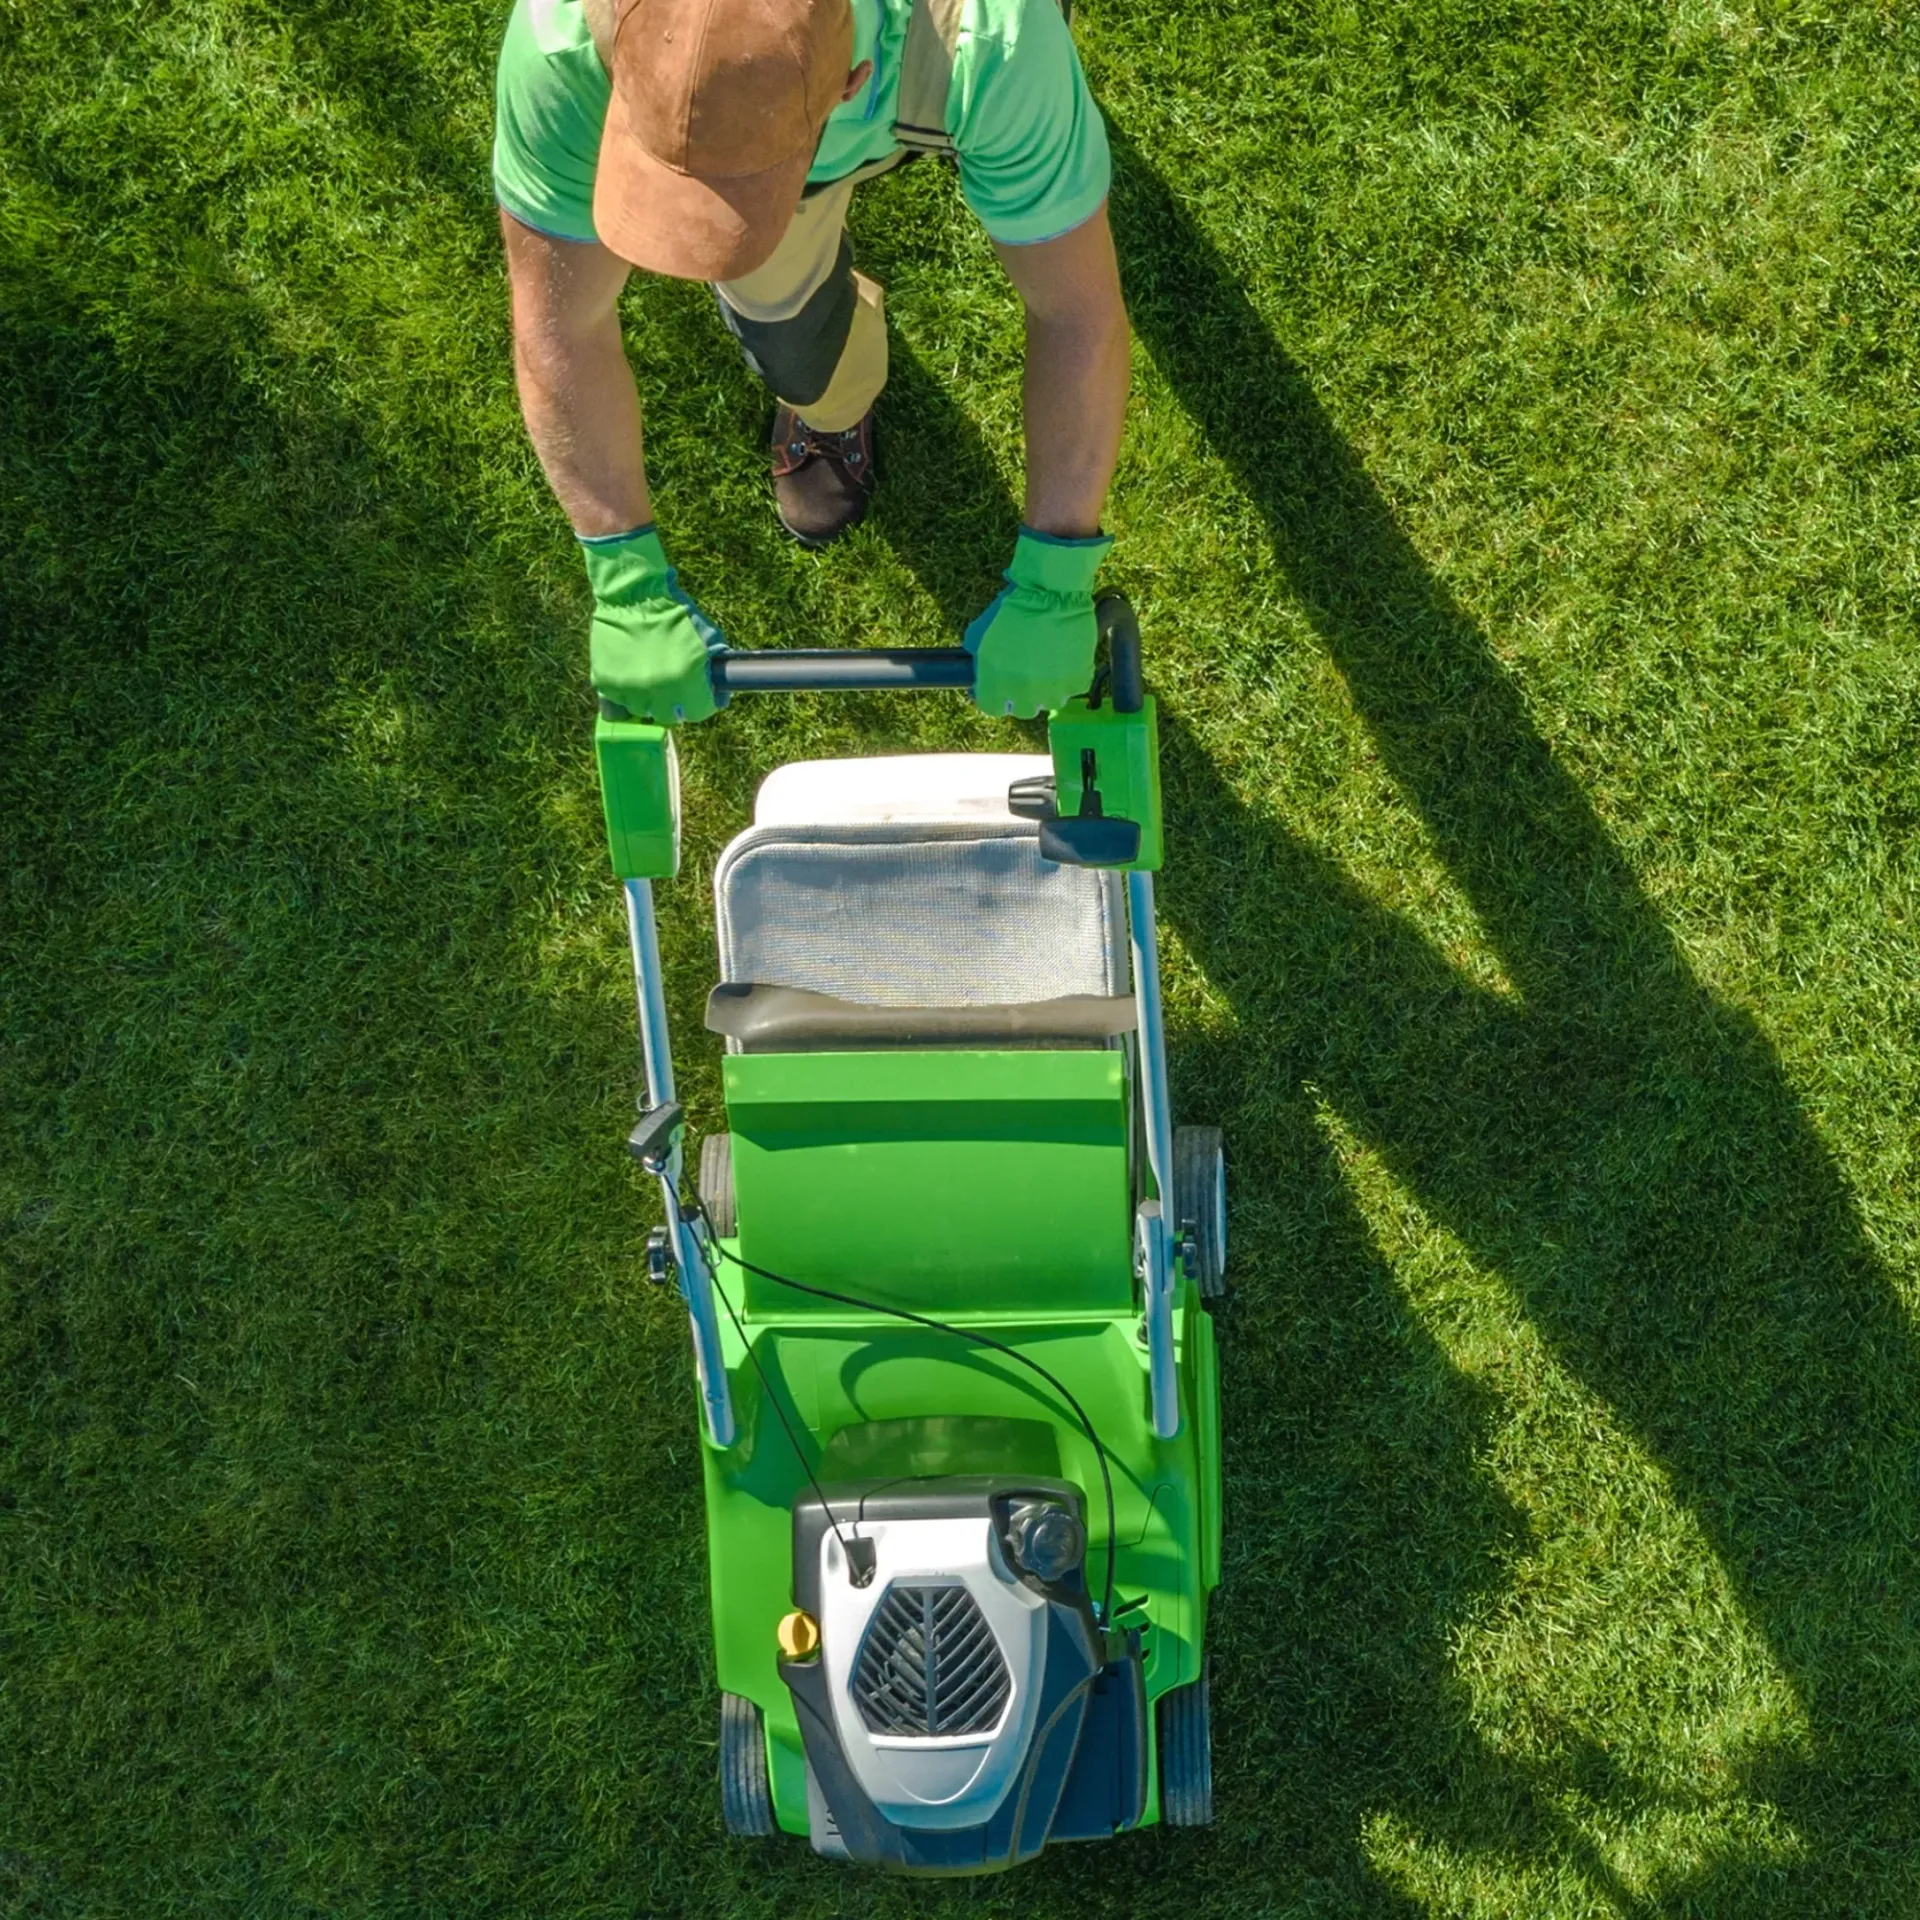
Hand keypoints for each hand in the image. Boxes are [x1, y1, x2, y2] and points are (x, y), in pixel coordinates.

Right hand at [580, 525, 723, 725]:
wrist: (633, 593)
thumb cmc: (674, 612)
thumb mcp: (708, 636)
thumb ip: (715, 665)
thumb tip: (720, 685)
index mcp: (686, 680)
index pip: (699, 711)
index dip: (706, 702)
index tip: (705, 694)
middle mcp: (658, 690)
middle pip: (671, 716)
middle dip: (678, 703)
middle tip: (678, 687)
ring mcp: (629, 688)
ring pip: (643, 711)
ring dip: (650, 700)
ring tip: (653, 679)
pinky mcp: (605, 682)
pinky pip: (617, 703)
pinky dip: (626, 695)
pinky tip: (632, 679)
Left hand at [963, 528, 1113, 718]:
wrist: (1051, 591)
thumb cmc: (1014, 607)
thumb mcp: (980, 633)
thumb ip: (976, 660)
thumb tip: (976, 677)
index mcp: (996, 681)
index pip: (992, 708)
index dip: (995, 697)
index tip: (999, 688)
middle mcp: (1023, 691)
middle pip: (1023, 709)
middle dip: (1023, 694)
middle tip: (1027, 674)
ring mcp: (1053, 689)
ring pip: (1050, 702)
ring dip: (1048, 688)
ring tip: (1049, 665)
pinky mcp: (1078, 680)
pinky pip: (1073, 688)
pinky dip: (1070, 677)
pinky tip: (1066, 658)